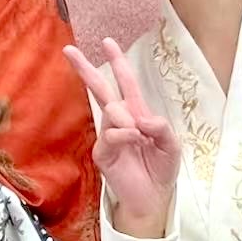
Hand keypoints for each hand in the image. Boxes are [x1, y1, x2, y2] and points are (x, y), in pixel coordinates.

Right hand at [68, 39, 179, 234]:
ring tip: (139, 135)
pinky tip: (134, 140)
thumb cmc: (162, 169)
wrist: (153, 199)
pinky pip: (111, 134)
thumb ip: (162, 128)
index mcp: (137, 114)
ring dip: (126, 117)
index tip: (107, 42)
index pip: (125, 83)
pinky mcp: (102, 152)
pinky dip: (124, 134)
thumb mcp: (172, 146)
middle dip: (86, 69)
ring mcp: (109, 135)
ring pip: (112, 110)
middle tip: (69, 50)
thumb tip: (142, 119)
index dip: (117, 62)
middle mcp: (120, 120)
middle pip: (100, 89)